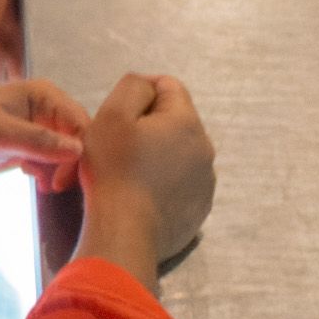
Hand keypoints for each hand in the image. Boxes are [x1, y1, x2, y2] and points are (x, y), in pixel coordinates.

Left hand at [0, 78, 90, 178]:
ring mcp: (41, 127)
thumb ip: (37, 140)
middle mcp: (48, 109)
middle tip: (53, 187)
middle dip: (72, 166)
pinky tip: (36, 181)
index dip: (79, 155)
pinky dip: (50, 174)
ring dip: (61, 172)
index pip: (81, 126)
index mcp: (46, 96)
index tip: (61, 181)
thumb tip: (78, 149)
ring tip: (45, 187)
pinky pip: (54, 161)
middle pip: (80, 140)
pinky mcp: (31, 144)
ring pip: (69, 153)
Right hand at [78, 72, 215, 284]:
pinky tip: (142, 194)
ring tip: (130, 171)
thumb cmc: (114, 169)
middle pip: (175, 121)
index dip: (140, 92)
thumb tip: (148, 86)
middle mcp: (205, 150)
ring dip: (159, 154)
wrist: (124, 232)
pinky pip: (181, 183)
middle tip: (120, 143)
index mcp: (188, 122)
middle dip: (150, 125)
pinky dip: (165, 182)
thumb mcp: (112, 114)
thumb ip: (134, 86)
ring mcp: (206, 183)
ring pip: (179, 153)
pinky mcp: (199, 209)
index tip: (119, 113)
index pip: (169, 86)